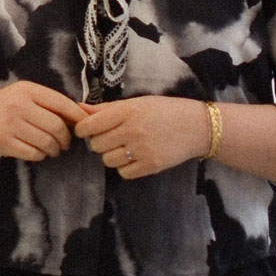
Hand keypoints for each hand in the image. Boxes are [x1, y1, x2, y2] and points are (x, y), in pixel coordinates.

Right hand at [0, 81, 86, 161]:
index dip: (77, 117)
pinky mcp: (3, 142)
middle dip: (66, 139)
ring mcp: (10, 124)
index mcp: (28, 90)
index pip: (62, 104)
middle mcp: (19, 105)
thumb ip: (50, 102)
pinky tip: (38, 152)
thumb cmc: (6, 105)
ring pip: (46, 142)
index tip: (83, 127)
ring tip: (53, 149)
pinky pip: (33, 153)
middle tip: (65, 144)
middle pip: (56, 127)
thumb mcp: (26, 95)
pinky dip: (41, 155)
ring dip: (54, 149)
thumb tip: (83, 114)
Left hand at [73, 96, 210, 178]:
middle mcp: (133, 130)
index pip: (90, 125)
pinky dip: (124, 167)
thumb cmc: (164, 111)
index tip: (85, 130)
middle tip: (110, 138)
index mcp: (128, 111)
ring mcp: (142, 150)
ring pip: (107, 160)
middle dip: (99, 142)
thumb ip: (107, 108)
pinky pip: (123, 173)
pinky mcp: (151, 166)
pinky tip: (134, 157)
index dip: (82, 129)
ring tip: (124, 147)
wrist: (197, 127)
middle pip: (97, 145)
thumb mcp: (137, 103)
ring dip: (111, 155)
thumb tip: (79, 107)